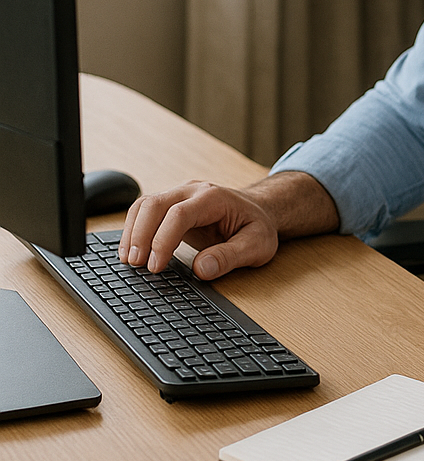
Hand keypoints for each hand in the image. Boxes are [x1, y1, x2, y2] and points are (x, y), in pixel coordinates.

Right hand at [118, 182, 280, 278]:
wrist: (259, 211)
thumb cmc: (257, 227)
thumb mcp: (257, 245)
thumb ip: (230, 257)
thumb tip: (202, 269)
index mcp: (214, 198)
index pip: (179, 214)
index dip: (163, 240)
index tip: (155, 266)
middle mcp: (192, 190)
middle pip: (154, 204)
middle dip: (139, 235)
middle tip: (135, 264)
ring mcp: (179, 195)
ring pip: (144, 205)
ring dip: (132, 231)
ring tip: (128, 261)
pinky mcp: (171, 205)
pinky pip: (145, 211)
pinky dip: (134, 229)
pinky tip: (131, 250)